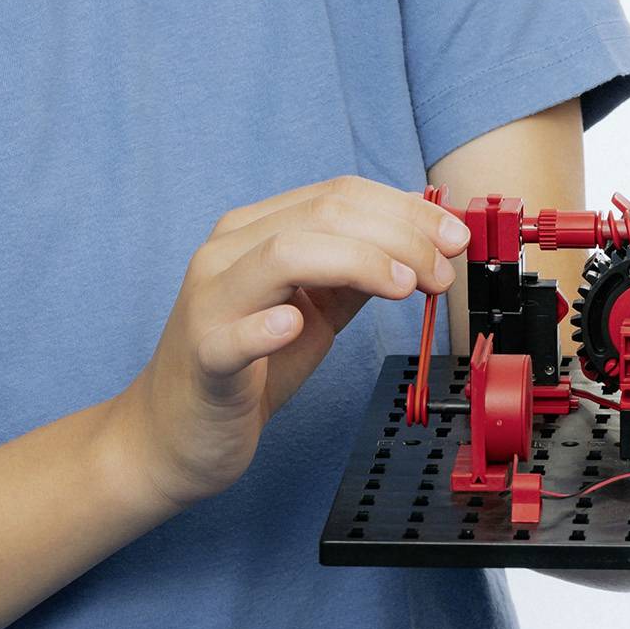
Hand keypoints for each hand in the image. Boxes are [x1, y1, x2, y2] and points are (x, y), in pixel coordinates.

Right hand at [106, 176, 470, 512]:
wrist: (175, 435)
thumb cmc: (250, 369)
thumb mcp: (315, 309)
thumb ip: (357, 271)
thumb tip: (421, 235)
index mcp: (255, 230)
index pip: (339, 193)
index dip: (405, 209)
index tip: (454, 238)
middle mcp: (227, 252)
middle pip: (322, 215)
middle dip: (399, 235)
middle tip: (443, 272)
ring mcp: (209, 301)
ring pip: (284, 253)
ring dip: (358, 262)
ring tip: (405, 286)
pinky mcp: (202, 355)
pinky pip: (232, 333)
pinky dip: (267, 324)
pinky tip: (295, 325)